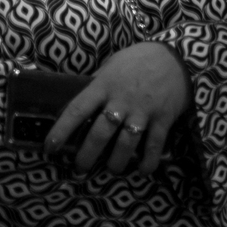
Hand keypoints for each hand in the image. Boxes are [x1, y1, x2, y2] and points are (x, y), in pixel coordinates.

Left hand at [45, 42, 190, 175]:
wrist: (177, 55)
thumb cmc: (139, 59)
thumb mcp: (113, 65)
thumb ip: (98, 84)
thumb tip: (82, 103)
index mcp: (104, 85)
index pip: (77, 110)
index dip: (61, 131)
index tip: (49, 148)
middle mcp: (122, 100)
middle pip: (99, 134)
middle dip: (87, 155)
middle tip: (80, 167)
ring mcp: (143, 111)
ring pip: (125, 144)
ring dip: (116, 162)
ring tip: (112, 169)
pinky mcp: (163, 118)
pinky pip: (154, 145)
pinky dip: (148, 161)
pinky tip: (142, 170)